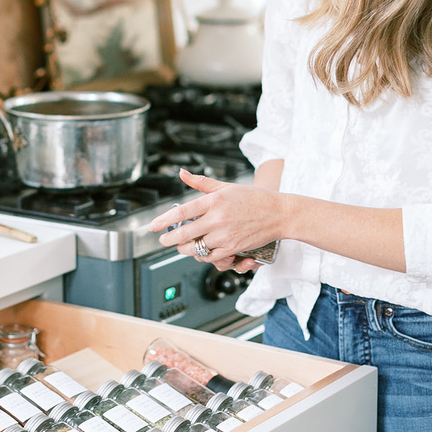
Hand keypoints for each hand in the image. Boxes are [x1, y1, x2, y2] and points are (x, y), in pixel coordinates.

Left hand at [148, 168, 282, 265]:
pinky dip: (202, 256)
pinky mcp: (234, 248)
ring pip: (196, 248)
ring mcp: (226, 235)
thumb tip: (182, 173)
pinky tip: (199, 251)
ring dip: (185, 249)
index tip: (153, 226)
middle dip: (170, 240)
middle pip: (185, 234)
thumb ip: (201, 182)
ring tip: (180, 245)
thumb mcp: (226, 186)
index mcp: (215, 201)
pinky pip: (211, 257)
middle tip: (163, 240)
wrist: (279, 214)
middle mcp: (218, 219)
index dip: (164, 220)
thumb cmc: (253, 198)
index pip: (183, 212)